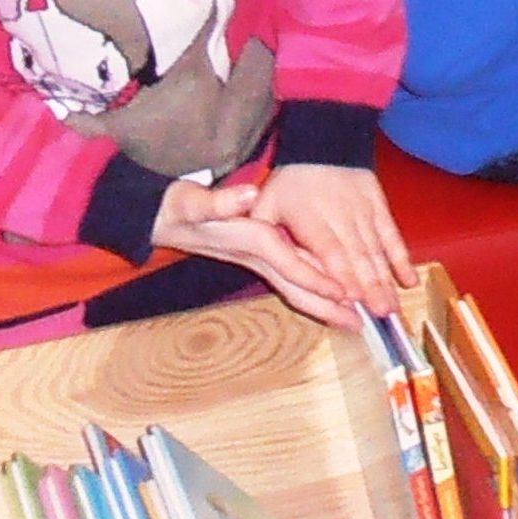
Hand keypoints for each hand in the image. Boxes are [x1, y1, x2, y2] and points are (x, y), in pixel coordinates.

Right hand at [154, 180, 356, 327]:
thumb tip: (249, 195)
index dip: (313, 277)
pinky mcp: (255, 257)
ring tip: (352, 319)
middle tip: (358, 323)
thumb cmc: (178, 209)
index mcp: (247, 241)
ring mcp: (255, 261)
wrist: (158, 221)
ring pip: (294, 288)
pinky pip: (289, 279)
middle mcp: (255, 256)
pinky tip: (331, 296)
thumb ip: (218, 201)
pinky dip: (312, 289)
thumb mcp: (192, 201)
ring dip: (323, 305)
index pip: (286, 262)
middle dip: (326, 306)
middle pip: (295, 287)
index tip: (341, 290)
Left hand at [251, 163, 415, 320]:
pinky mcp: (379, 207)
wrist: (324, 144)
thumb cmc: (290, 183)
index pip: (328, 249)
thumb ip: (260, 232)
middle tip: (381, 314)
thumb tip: (252, 254)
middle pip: (357, 255)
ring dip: (386, 280)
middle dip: (370, 286)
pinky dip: (402, 257)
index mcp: (309, 218)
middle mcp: (340, 217)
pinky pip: (392, 235)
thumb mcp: (266, 203)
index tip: (352, 297)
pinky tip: (409, 280)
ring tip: (393, 308)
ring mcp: (363, 212)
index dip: (341, 273)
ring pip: (376, 250)